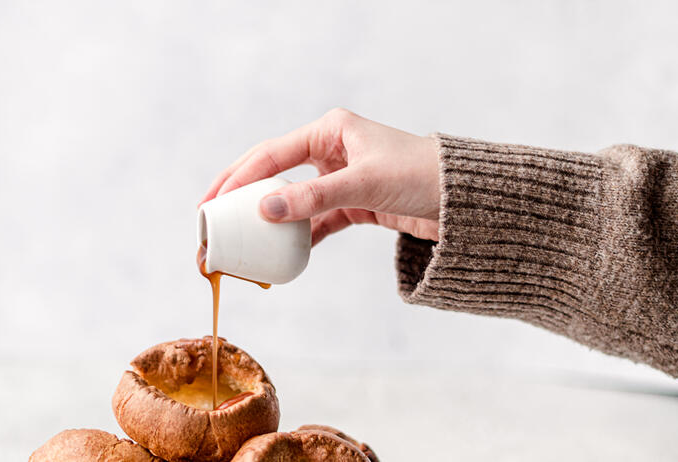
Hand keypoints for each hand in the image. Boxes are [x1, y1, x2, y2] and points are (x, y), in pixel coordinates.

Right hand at [199, 108, 440, 245]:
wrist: (465, 201)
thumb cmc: (421, 176)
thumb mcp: (364, 183)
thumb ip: (315, 197)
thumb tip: (265, 209)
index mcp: (331, 130)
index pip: (272, 153)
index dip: (238, 176)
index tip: (213, 201)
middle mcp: (332, 150)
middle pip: (275, 173)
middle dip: (243, 195)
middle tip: (212, 217)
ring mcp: (341, 179)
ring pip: (295, 199)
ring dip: (270, 218)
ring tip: (241, 238)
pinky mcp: (354, 204)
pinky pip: (318, 220)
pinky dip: (302, 235)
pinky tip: (284, 250)